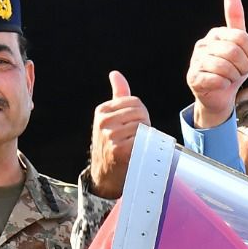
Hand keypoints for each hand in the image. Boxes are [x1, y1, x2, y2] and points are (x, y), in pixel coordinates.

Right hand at [90, 70, 149, 197]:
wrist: (105, 175)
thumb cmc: (112, 143)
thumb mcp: (111, 117)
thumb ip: (118, 95)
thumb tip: (115, 74)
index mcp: (102, 111)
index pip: (135, 102)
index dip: (140, 115)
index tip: (132, 127)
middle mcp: (104, 122)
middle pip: (140, 112)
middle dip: (143, 124)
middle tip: (135, 139)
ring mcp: (110, 136)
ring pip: (143, 126)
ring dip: (145, 136)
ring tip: (135, 146)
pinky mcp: (120, 150)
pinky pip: (142, 140)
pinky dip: (145, 146)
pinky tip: (136, 153)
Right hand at [185, 0, 247, 129]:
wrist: (220, 96)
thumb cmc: (231, 69)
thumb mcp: (238, 45)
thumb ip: (235, 20)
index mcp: (214, 34)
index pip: (240, 36)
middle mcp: (202, 45)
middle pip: (233, 52)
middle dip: (243, 66)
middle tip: (241, 73)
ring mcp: (195, 61)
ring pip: (225, 67)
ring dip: (234, 77)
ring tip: (231, 79)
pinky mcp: (193, 78)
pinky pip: (217, 80)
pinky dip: (225, 85)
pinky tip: (221, 85)